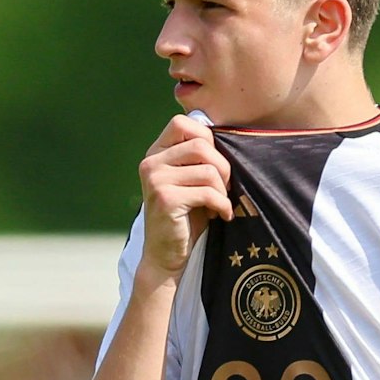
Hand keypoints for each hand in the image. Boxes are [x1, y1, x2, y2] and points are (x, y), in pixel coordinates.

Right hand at [136, 114, 232, 280]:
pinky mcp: (165, 199)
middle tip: (225, 189)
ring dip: (223, 190)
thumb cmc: (186, 216)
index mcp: (155, 152)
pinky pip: (208, 192)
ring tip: (219, 204)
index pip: (183, 123)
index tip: (215, 165)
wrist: (166, 255)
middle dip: (223, 167)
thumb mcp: (190, 180)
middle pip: (201, 145)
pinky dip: (222, 205)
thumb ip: (199, 157)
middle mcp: (150, 162)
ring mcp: (155, 180)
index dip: (207, 139)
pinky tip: (220, 215)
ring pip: (209, 170)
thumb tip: (229, 133)